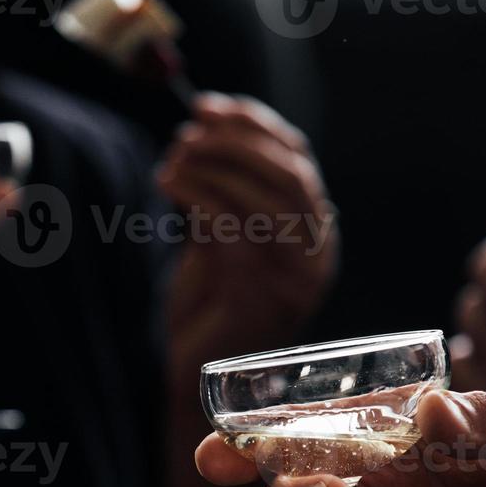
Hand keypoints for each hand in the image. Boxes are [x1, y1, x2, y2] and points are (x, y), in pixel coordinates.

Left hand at [158, 93, 337, 375]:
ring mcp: (294, 278)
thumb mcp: (217, 239)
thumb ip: (222, 193)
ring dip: (215, 166)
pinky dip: (199, 194)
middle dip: (235, 141)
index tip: (208, 107)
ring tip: (173, 161)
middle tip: (187, 132)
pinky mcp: (262, 294)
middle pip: (290, 172)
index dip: (254, 124)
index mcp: (313, 235)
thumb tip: (202, 131)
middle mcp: (316, 255)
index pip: (296, 159)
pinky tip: (169, 184)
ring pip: (267, 197)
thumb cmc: (203, 311)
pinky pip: (235, 227)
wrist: (190, 380)